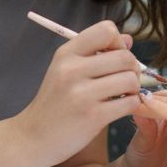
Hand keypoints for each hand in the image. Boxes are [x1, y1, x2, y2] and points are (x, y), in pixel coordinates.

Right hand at [15, 20, 143, 166]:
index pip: (106, 30)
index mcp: (66, 53)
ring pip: (130, 79)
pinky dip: (131, 105)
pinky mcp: (93, 116)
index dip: (118, 43)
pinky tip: (120, 107)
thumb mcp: (65, 70)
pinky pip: (129, 103)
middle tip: (125, 79)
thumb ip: (96, 53)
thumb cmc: (54, 102)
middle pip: (124, 56)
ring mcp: (82, 93)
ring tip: (123, 94)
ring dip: (133, 88)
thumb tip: (128, 40)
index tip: (114, 58)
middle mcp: (72, 69)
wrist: (33, 137)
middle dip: (132, 68)